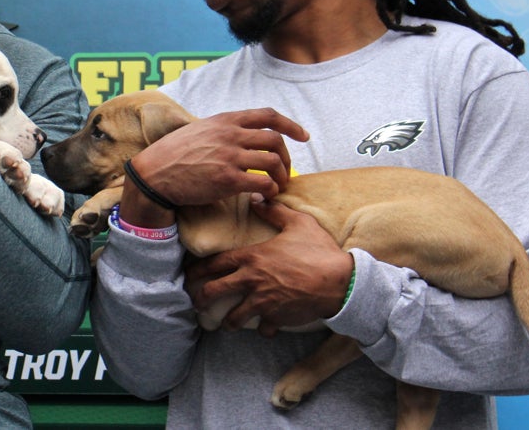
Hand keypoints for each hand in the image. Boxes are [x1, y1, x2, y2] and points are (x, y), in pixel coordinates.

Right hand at [119, 108, 307, 226]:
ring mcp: (230, 157)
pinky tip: (264, 196)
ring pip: (273, 162)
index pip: (268, 115)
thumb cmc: (175, 153)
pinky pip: (262, 183)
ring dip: (282, 176)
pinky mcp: (228, 180)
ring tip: (277, 186)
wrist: (155, 173)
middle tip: (285, 170)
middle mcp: (231, 135)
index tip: (303, 136)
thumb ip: (223, 129)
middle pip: (275, 140)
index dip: (291, 125)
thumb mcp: (200, 129)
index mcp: (226, 120)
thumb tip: (242, 134)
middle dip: (287, 156)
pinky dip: (270, 191)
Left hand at [184, 198, 352, 336]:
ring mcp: (263, 302)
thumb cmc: (318, 250)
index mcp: (252, 257)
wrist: (339, 281)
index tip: (189, 275)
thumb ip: (274, 211)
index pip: (216, 264)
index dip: (199, 270)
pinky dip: (264, 329)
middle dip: (201, 299)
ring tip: (226, 324)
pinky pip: (264, 328)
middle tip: (197, 303)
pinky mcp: (276, 317)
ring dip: (229, 321)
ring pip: (235, 317)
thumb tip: (257, 199)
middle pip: (215, 291)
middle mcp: (252, 280)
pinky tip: (265, 328)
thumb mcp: (297, 223)